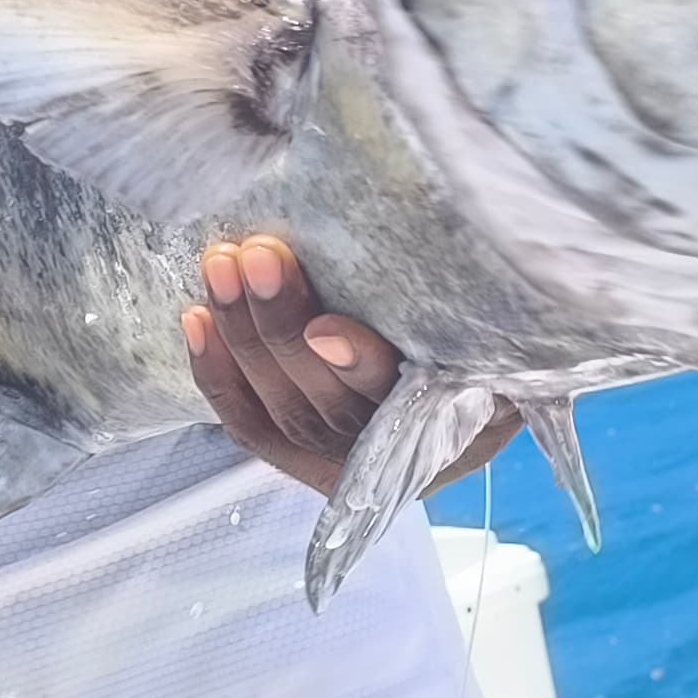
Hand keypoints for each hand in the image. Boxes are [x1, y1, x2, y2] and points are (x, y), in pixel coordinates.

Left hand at [181, 235, 521, 499]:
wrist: (473, 377)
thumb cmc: (486, 332)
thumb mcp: (501, 316)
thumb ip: (474, 298)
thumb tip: (450, 234)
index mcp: (460, 424)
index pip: (403, 401)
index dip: (359, 367)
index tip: (325, 329)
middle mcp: (399, 458)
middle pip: (328, 406)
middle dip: (282, 329)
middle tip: (256, 255)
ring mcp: (345, 463)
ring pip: (283, 411)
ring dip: (243, 337)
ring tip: (222, 266)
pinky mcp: (302, 459)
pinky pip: (250, 426)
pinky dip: (217, 374)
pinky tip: (196, 318)